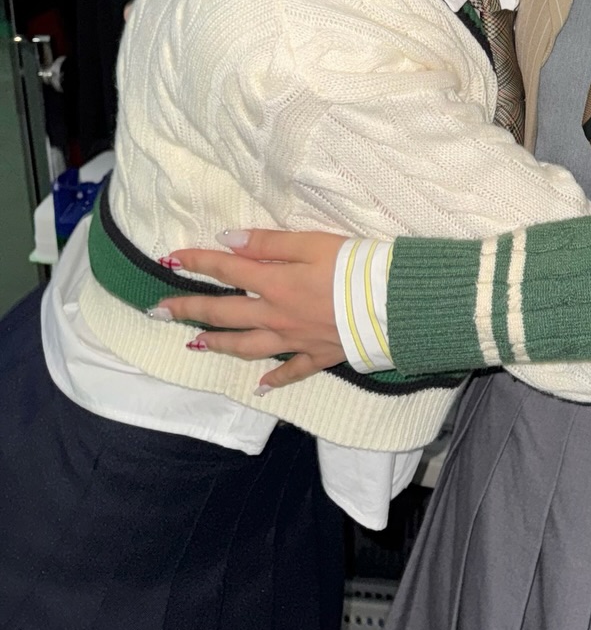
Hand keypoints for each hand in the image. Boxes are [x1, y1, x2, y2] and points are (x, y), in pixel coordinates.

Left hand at [157, 230, 347, 389]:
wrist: (391, 304)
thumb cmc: (355, 266)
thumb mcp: (313, 243)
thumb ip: (269, 243)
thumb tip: (227, 241)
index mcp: (274, 283)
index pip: (227, 269)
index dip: (197, 262)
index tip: (170, 259)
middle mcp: (276, 315)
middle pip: (225, 312)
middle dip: (189, 310)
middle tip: (159, 311)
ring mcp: (295, 339)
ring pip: (247, 346)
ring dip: (218, 344)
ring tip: (195, 345)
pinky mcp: (318, 355)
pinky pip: (290, 372)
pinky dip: (273, 381)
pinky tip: (260, 389)